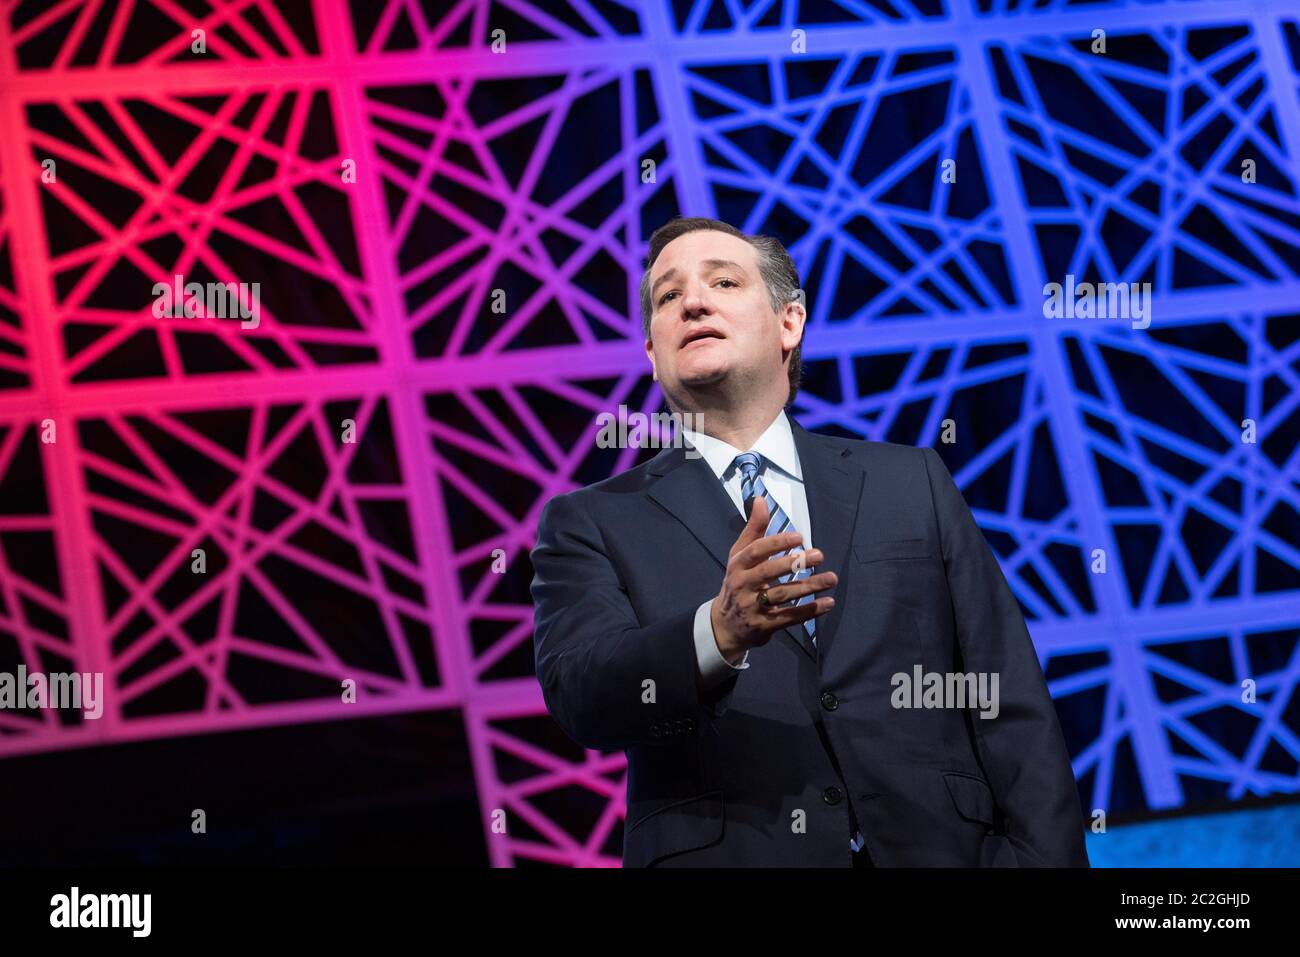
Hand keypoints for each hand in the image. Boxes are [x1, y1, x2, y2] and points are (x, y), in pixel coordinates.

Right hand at [710, 496, 836, 662]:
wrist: (724, 625)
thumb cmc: (738, 583)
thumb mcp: (739, 556)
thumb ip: (753, 530)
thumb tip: (760, 500)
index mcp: (738, 565)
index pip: (756, 551)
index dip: (777, 543)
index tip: (799, 537)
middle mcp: (743, 584)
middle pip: (769, 572)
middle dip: (794, 563)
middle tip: (819, 555)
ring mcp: (752, 606)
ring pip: (783, 594)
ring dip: (809, 586)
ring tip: (831, 578)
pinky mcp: (764, 625)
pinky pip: (789, 617)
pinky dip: (810, 611)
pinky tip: (828, 602)